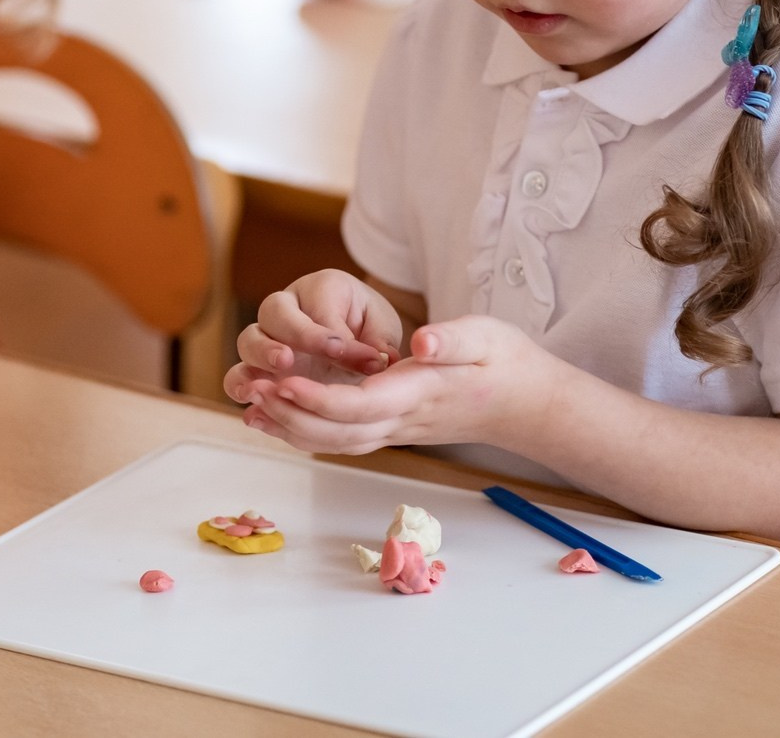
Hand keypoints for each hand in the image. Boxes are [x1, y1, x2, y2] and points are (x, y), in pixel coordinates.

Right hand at [224, 269, 402, 407]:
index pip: (321, 310)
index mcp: (321, 287)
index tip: (358, 359)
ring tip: (276, 373)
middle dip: (290, 336)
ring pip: (249, 340)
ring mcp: (268, 338)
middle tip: (294, 358)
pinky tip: (254, 409)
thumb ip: (379, 341)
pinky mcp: (258, 368)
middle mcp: (287, 307)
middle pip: (274, 311)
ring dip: (260, 357)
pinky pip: (238, 375)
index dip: (335, 338)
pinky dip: (242, 389)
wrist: (357, 335)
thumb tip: (378, 361)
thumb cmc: (368, 325)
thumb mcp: (381, 327)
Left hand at [236, 315, 553, 455]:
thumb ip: (452, 340)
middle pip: (336, 432)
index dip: (316, 398)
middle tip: (254, 392)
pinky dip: (308, 432)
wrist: (526, 402)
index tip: (283, 381)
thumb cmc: (505, 362)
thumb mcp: (485, 336)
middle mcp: (402, 420)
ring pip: (335, 441)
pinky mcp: (394, 427)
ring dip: (292, 429)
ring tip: (253, 408)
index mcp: (418, 394)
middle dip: (290, 416)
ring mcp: (397, 429)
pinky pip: (343, 438)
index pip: (357, 405)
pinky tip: (283, 418)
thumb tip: (422, 342)